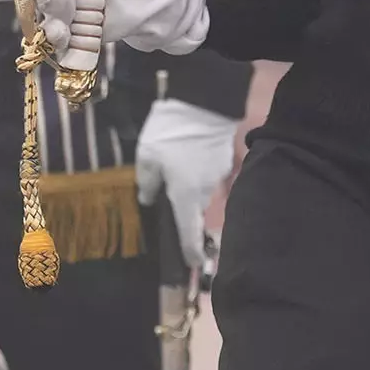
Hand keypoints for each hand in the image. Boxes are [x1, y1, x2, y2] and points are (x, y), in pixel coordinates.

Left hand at [135, 97, 241, 249]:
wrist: (204, 104)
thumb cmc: (170, 134)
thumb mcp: (146, 157)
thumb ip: (147, 182)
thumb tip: (148, 198)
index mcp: (184, 195)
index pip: (188, 231)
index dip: (189, 250)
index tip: (193, 265)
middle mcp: (204, 191)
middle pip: (192, 210)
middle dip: (183, 209)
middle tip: (168, 197)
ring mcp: (217, 176)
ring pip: (200, 192)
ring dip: (189, 189)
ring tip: (176, 171)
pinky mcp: (223, 161)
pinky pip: (207, 176)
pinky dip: (198, 174)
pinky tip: (188, 158)